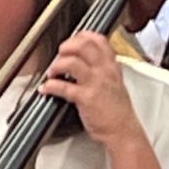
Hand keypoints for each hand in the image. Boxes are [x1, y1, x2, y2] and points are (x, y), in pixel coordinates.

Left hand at [37, 32, 136, 147]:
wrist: (123, 131)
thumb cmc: (118, 112)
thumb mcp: (115, 84)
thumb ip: (103, 70)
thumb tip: (86, 62)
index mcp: (111, 66)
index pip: (98, 40)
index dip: (81, 36)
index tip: (71, 40)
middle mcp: (104, 71)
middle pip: (84, 45)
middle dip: (67, 46)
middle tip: (59, 54)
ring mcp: (96, 84)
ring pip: (72, 62)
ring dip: (57, 65)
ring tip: (53, 72)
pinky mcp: (86, 98)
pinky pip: (63, 87)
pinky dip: (50, 86)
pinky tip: (46, 88)